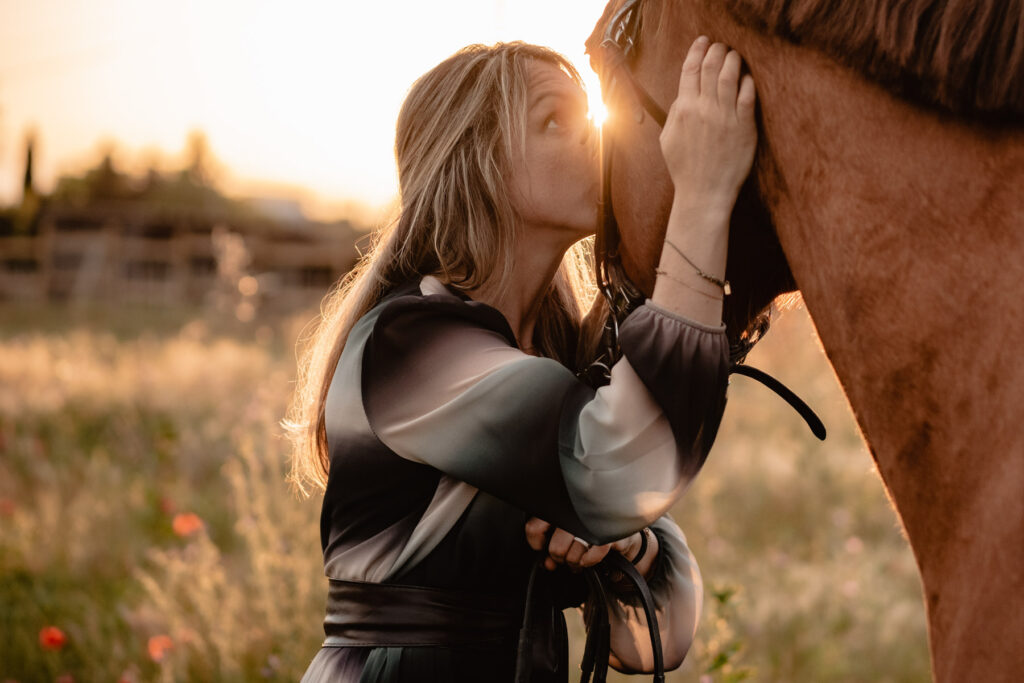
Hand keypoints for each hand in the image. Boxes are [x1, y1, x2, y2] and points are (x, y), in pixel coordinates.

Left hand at [525, 517, 644, 571]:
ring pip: (572, 555)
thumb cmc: (590, 531)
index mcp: (559, 506)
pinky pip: (592, 555)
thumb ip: (551, 545)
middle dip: (561, 558)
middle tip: (567, 555)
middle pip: (556, 548)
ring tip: (580, 557)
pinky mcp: (609, 531)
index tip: (543, 547)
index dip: (537, 544)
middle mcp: (574, 509)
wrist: (622, 534)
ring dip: (576, 562)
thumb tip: (546, 563)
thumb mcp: (567, 534)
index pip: (534, 528)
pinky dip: (590, 561)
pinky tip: (589, 558)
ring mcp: (592, 520)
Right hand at [659, 36, 756, 210]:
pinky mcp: (744, 127)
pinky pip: (748, 96)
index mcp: (683, 110)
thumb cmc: (684, 169)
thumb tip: (683, 96)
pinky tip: (747, 78)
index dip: (697, 50)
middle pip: (711, 66)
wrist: (704, 193)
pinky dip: (747, 82)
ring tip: (734, 56)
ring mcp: (725, 117)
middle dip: (716, 50)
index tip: (703, 42)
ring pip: (730, 76)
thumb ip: (674, 114)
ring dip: (732, 60)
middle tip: (720, 47)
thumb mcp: (667, 140)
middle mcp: (704, 110)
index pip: (690, 69)